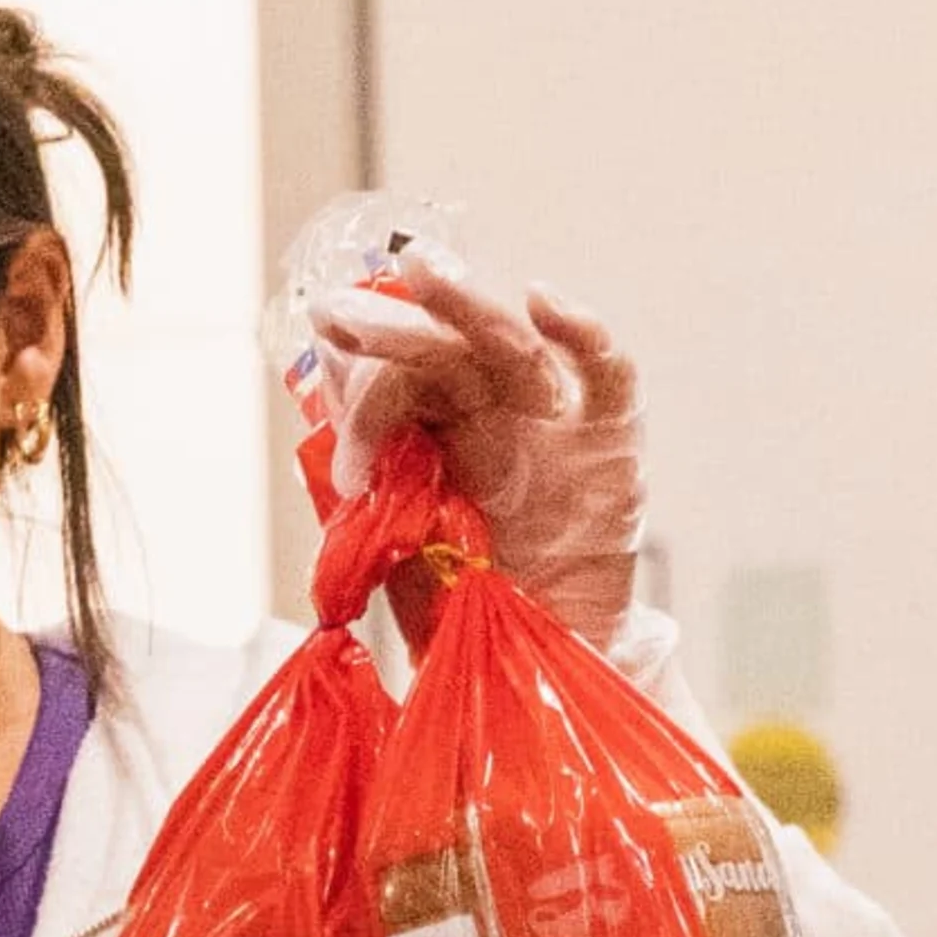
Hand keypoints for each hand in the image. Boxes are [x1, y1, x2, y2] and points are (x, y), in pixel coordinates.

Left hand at [309, 247, 645, 648]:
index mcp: (438, 433)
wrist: (541, 668)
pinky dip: (582, 333)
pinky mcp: (611, 438)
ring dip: (467, 305)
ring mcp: (553, 420)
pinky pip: (606, 372)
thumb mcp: (397, 546)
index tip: (340, 450)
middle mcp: (494, 413)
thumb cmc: (466, 609)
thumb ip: (370, 473)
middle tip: (340, 310)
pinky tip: (544, 300)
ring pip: (511, 346)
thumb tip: (325, 379)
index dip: (361, 395)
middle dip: (393, 326)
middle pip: (446, 350)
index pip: (398, 383)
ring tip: (422, 268)